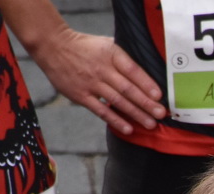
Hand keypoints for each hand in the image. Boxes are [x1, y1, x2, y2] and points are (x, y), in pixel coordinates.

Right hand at [30, 26, 166, 132]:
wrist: (52, 46)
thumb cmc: (84, 46)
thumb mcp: (105, 44)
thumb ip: (123, 57)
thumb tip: (146, 69)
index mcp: (110, 54)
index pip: (132, 70)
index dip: (147, 83)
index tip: (159, 95)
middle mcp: (102, 69)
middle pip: (128, 88)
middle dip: (146, 103)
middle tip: (161, 114)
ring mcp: (91, 83)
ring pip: (117, 101)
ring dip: (135, 114)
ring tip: (150, 124)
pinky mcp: (80, 95)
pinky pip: (101, 110)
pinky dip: (115, 120)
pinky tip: (128, 128)